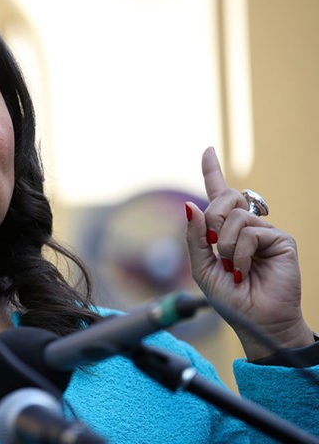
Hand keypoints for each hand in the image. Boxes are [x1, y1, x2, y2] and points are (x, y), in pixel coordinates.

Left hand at [185, 147, 313, 359]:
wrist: (255, 321)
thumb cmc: (230, 298)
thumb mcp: (202, 267)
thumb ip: (195, 237)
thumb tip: (191, 205)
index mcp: (225, 230)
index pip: (218, 195)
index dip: (212, 172)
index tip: (207, 150)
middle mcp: (246, 225)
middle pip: (224, 199)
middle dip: (212, 222)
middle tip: (216, 248)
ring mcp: (265, 230)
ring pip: (235, 217)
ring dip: (225, 246)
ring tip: (233, 267)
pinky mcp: (281, 240)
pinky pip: (250, 233)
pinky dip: (240, 255)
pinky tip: (244, 271)